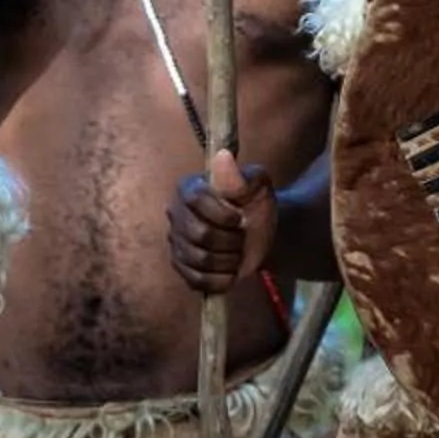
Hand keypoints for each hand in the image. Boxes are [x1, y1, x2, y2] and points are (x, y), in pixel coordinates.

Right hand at [167, 151, 275, 293]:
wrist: (263, 233)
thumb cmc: (257, 204)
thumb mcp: (257, 185)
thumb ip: (241, 175)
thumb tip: (222, 157)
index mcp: (189, 188)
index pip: (195, 201)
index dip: (221, 214)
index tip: (240, 218)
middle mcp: (175, 214)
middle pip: (198, 234)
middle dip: (229, 239)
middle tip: (242, 237)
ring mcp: (176, 242)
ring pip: (199, 259)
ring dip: (228, 260)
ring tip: (238, 252)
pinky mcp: (182, 267)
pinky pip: (196, 280)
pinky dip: (220, 279)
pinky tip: (231, 271)